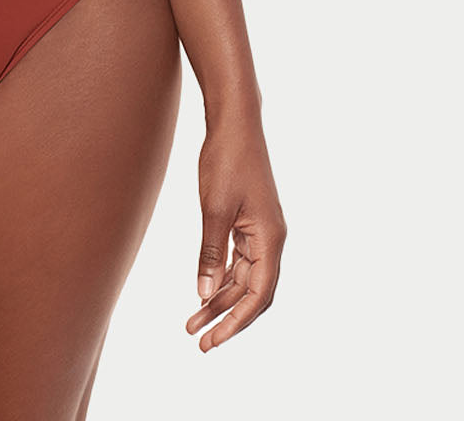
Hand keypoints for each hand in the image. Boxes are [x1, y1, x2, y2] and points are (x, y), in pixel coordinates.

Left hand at [185, 113, 285, 350]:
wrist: (234, 123)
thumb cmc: (226, 160)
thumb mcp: (214, 208)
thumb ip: (210, 252)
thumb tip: (203, 293)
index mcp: (271, 238)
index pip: (259, 293)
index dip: (237, 320)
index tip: (214, 339)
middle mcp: (271, 239)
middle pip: (252, 290)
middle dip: (225, 316)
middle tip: (198, 340)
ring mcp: (260, 231)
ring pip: (243, 277)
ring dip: (219, 299)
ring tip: (192, 321)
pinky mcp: (248, 222)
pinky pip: (237, 260)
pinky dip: (221, 277)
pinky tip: (202, 292)